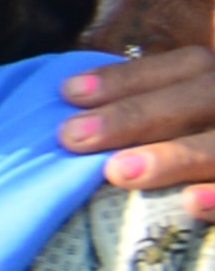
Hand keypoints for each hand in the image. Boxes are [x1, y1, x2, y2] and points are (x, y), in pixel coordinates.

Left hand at [60, 46, 214, 221]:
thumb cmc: (190, 141)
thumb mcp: (178, 117)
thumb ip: (145, 109)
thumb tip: (72, 110)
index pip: (185, 66)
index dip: (129, 78)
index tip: (69, 92)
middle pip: (204, 98)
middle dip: (135, 116)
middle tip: (74, 136)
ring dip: (175, 157)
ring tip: (118, 171)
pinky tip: (191, 203)